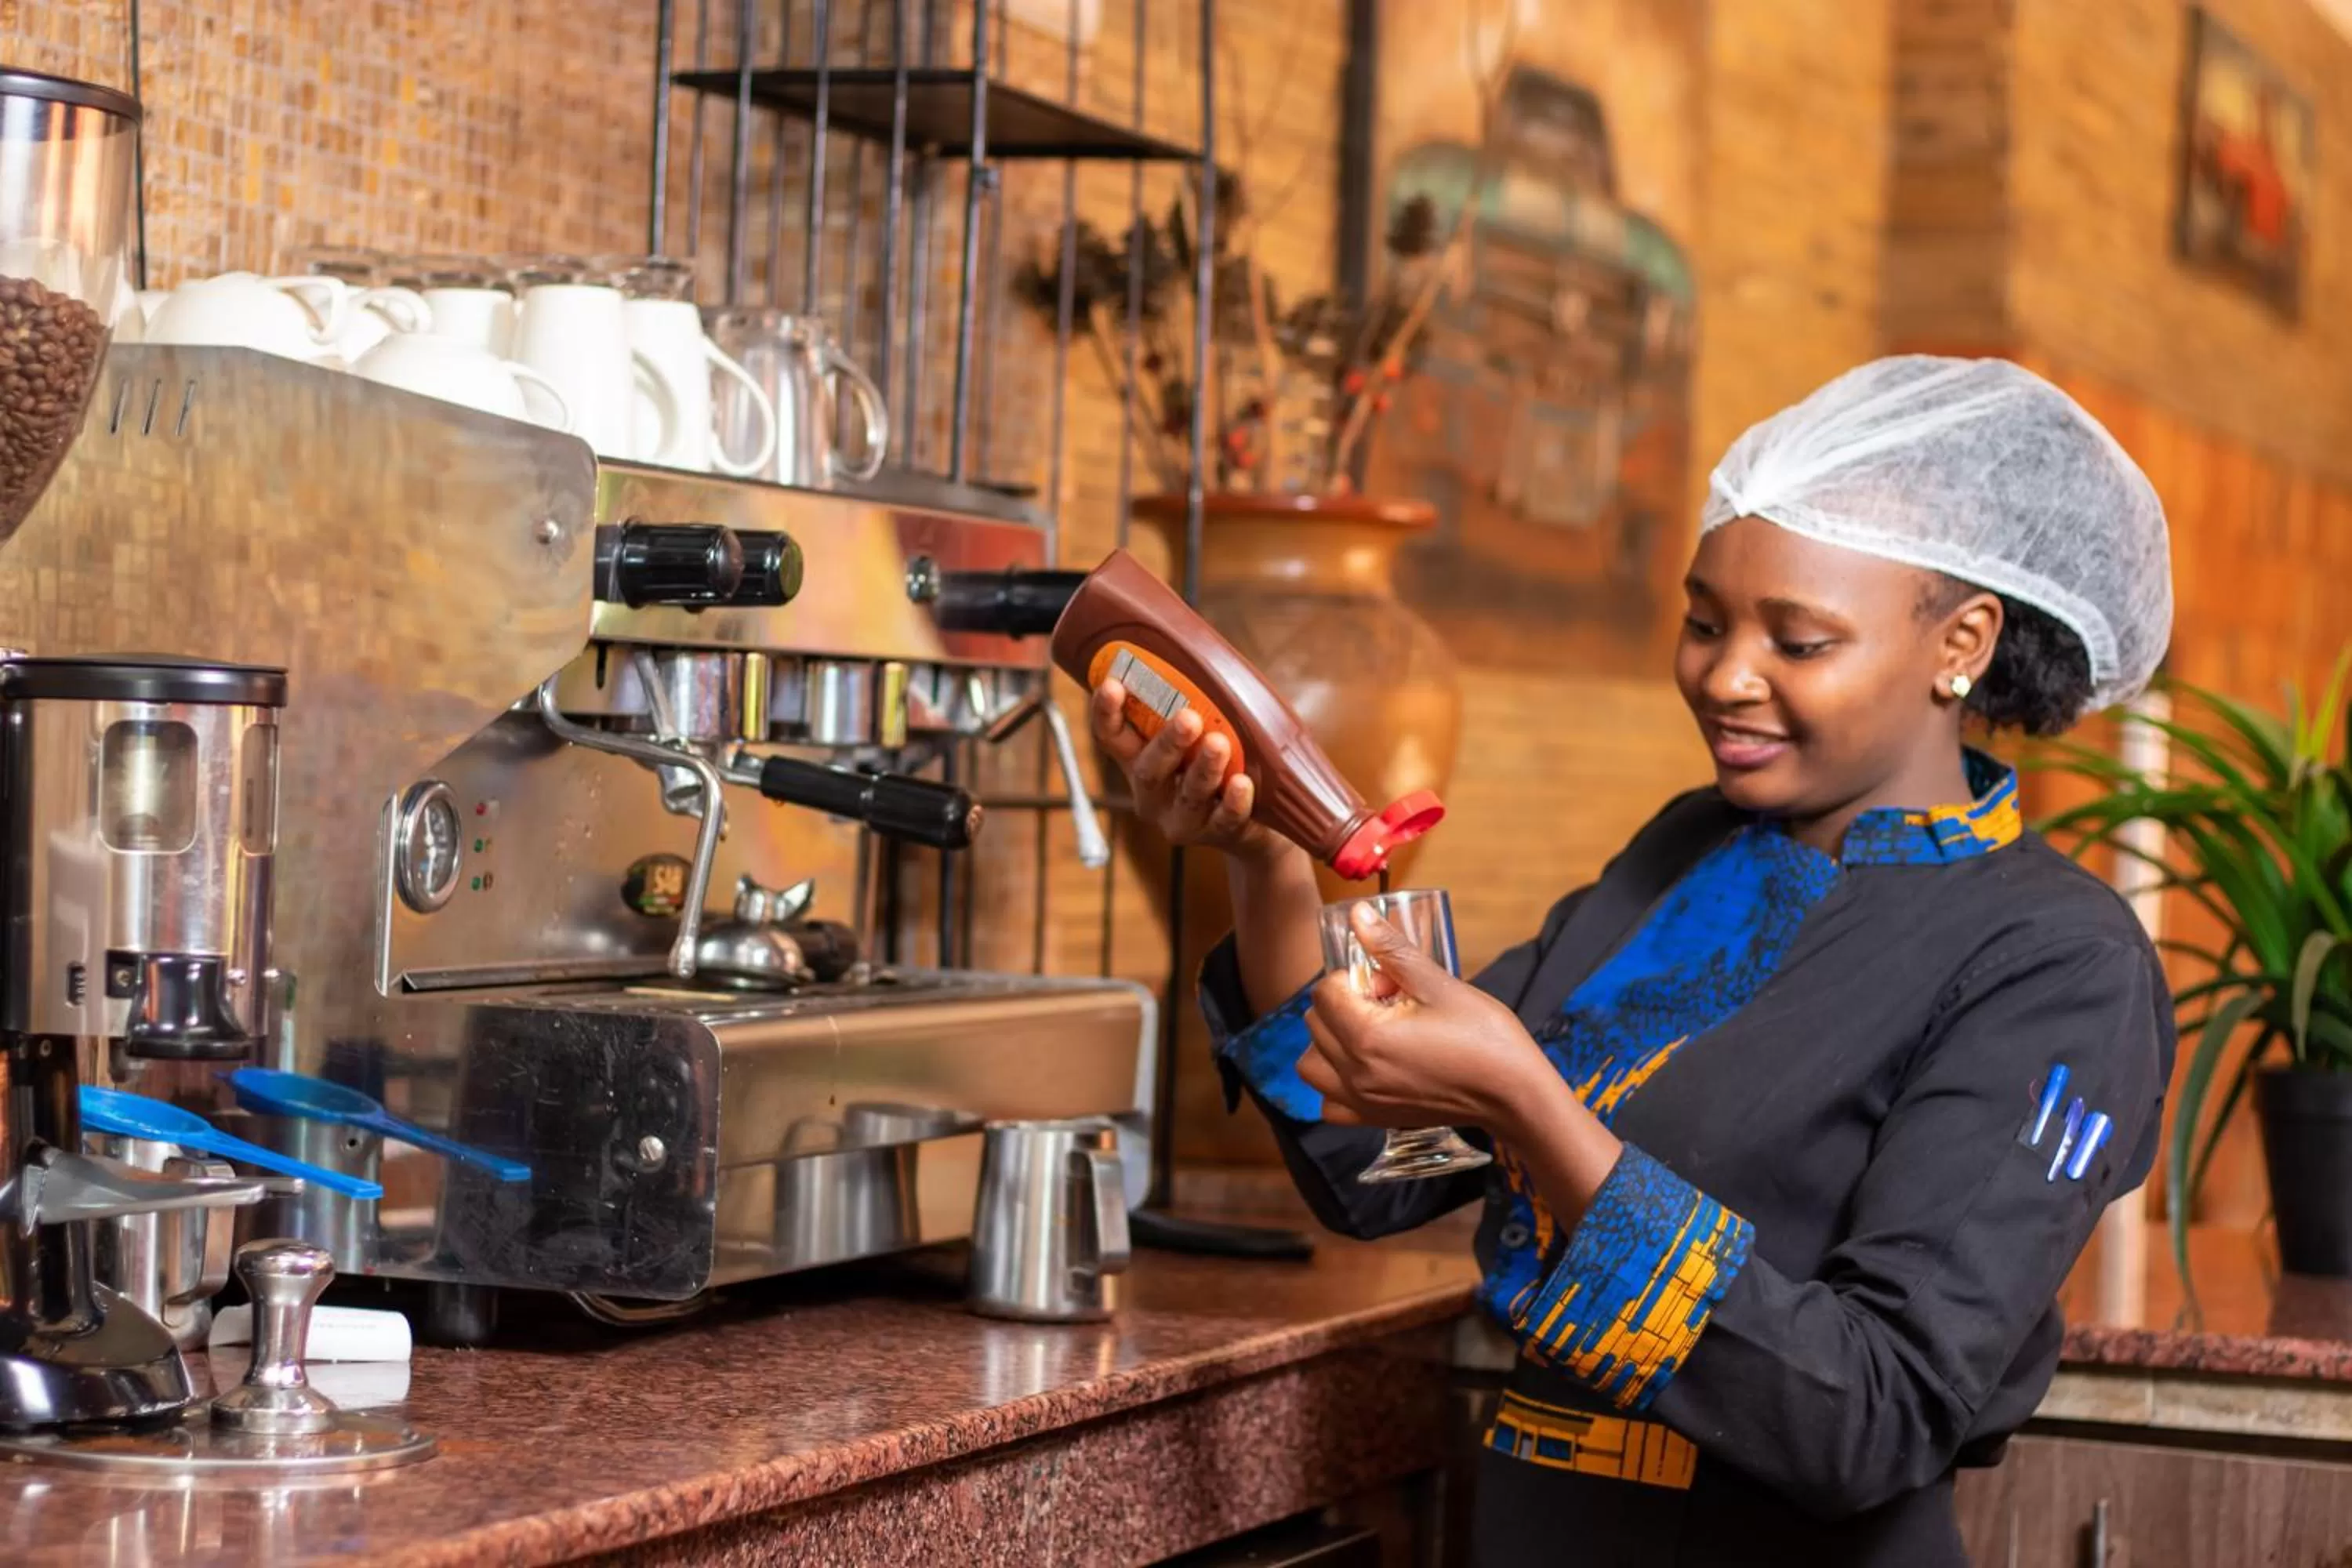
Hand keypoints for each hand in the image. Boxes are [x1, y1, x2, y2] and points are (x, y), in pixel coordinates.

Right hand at [1089, 679, 1279, 860]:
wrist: (1255, 820)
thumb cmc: (1223, 758)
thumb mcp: (1201, 728)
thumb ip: (1196, 699)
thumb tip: (1206, 648)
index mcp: (1139, 759)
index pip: (1111, 737)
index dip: (1105, 713)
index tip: (1112, 685)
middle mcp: (1152, 792)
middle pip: (1149, 771)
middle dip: (1167, 743)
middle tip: (1188, 718)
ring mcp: (1181, 818)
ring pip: (1187, 796)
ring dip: (1203, 769)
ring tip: (1220, 744)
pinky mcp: (1216, 835)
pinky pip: (1223, 821)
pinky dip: (1233, 803)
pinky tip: (1242, 784)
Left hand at [1299, 904, 1555, 1132]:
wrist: (1515, 1094)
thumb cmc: (1485, 1037)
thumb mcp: (1439, 984)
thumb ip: (1391, 950)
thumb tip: (1357, 914)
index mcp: (1367, 1037)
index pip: (1324, 992)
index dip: (1354, 978)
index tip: (1390, 983)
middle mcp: (1355, 1074)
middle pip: (1315, 1024)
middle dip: (1344, 1005)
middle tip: (1389, 1003)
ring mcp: (1362, 1101)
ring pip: (1311, 1065)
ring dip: (1329, 1042)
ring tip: (1371, 1033)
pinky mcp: (1374, 1119)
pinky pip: (1329, 1102)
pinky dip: (1336, 1082)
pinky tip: (1367, 1067)